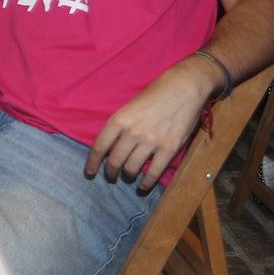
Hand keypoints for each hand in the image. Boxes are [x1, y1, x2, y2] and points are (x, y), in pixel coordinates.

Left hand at [84, 59, 216, 189]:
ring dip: (128, 176)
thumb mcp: (130, 106)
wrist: (184, 88)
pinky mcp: (169, 148)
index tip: (90, 172)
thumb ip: (121, 126)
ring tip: (127, 177)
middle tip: (111, 176)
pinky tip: (143, 186)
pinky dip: (147, 183)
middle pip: (115, 161)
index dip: (93, 162)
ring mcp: (151, 141)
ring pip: (132, 168)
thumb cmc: (155, 94)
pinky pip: (154, 171)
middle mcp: (132, 132)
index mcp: (119, 119)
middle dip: (110, 172)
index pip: (100, 146)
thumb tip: (112, 146)